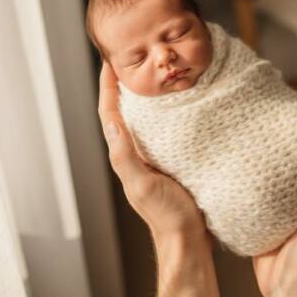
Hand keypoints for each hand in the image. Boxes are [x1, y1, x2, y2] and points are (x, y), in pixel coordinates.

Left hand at [97, 63, 207, 241]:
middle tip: (131, 57)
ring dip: (145, 94)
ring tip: (153, 71)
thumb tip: (111, 121)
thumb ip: (126, 156)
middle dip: (124, 84)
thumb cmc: (166, 215)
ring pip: (145, 118)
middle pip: (124, 111)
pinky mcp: (173, 159)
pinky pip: (165, 128)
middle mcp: (137, 152)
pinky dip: (166, 110)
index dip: (107, 86)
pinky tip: (178, 101)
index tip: (110, 60)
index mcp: (125, 155)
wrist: (189, 239)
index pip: (110, 113)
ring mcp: (154, 156)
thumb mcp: (143, 184)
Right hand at [252, 94, 296, 296]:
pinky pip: (251, 187)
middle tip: (272, 103)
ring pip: (272, 166)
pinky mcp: (259, 213)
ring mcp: (279, 201)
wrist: (291, 288)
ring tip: (250, 121)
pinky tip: (232, 156)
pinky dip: (245, 171)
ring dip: (264, 145)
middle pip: (295, 151)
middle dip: (287, 127)